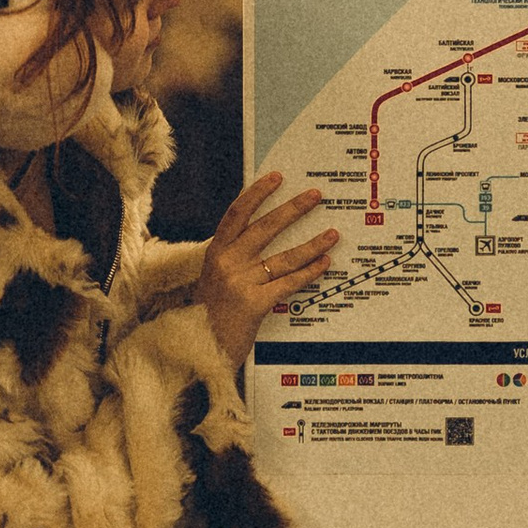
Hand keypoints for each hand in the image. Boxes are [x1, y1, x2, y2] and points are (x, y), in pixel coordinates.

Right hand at [200, 170, 339, 363]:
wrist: (196, 349)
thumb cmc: (208, 316)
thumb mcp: (213, 280)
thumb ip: (234, 260)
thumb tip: (264, 238)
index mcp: (215, 253)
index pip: (237, 214)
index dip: (257, 193)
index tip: (276, 178)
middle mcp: (226, 263)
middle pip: (265, 228)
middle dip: (293, 209)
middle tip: (315, 196)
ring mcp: (240, 283)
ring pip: (284, 257)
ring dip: (312, 244)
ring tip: (331, 234)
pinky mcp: (254, 304)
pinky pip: (288, 283)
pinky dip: (309, 273)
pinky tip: (324, 263)